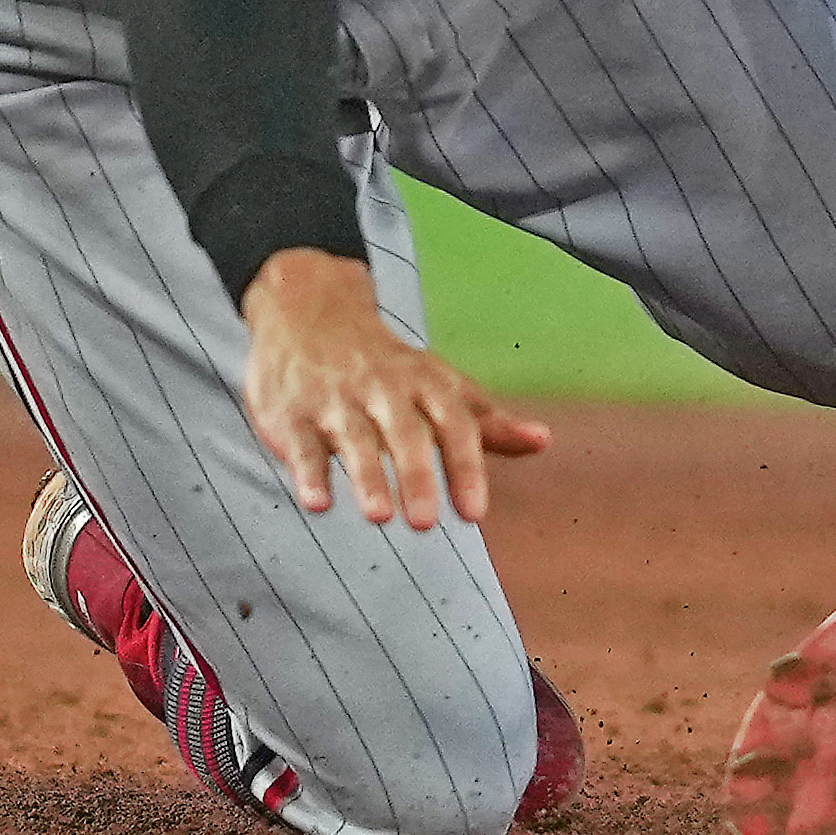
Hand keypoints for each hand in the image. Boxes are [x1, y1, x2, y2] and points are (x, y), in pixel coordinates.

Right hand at [237, 247, 549, 529]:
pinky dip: (308, 472)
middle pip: (404, 433)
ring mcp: (336, 400)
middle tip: (426, 524)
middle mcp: (383, 390)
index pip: (454, 425)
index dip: (467, 468)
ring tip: (380, 517)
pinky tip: (317, 502)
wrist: (310, 311)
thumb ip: (487, 421)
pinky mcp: (293, 412)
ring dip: (367, 478)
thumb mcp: (440, 384)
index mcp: (425, 384)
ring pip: (354, 439)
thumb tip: (543, 442)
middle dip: (416, 476)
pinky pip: (302, 444)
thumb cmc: (387, 363)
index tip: (475, 513)